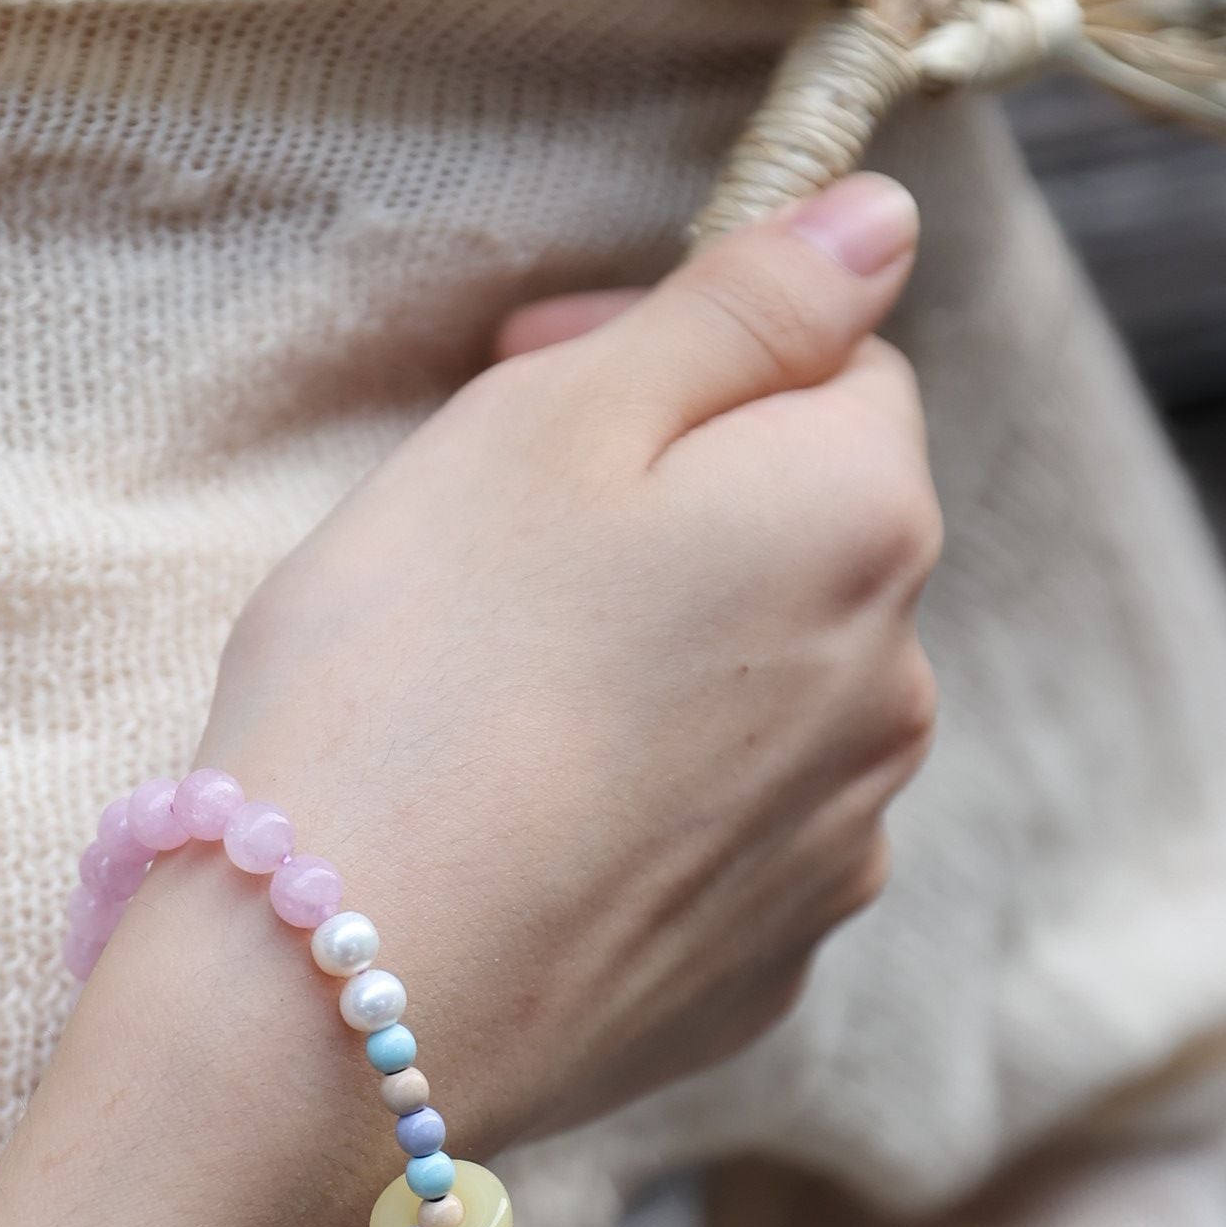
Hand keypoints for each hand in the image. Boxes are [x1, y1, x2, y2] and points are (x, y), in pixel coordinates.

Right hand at [196, 175, 940, 1148]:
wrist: (330, 1003)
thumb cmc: (410, 677)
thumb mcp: (548, 422)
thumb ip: (738, 308)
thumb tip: (882, 223)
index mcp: (859, 518)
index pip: (835, 364)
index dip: (680, 347)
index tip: (521, 372)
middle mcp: (895, 693)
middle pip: (807, 533)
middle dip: (673, 501)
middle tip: (481, 529)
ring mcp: (833, 851)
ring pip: (767, 691)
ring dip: (662, 654)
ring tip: (486, 683)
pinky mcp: (757, 973)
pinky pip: (719, 837)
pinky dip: (641, 799)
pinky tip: (516, 809)